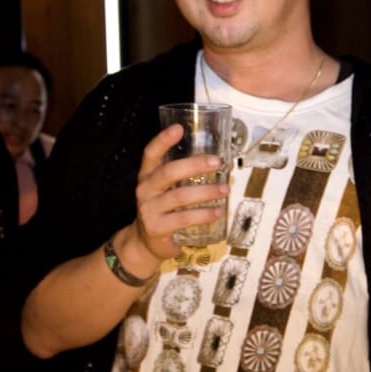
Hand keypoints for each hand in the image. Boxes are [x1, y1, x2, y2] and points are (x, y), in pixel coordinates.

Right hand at [126, 124, 228, 263]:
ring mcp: (149, 209)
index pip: (151, 153)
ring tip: (224, 189)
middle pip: (169, 172)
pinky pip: (184, 219)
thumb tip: (223, 164)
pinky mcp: (157, 228)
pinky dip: (204, 215)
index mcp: (147, 175)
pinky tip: (218, 212)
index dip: (163, 140)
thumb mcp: (169, 190)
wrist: (145, 243)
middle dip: (195, 164)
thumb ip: (188, 177)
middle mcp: (145, 189)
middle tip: (216, 162)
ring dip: (206, 192)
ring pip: (180, 196)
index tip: (179, 128)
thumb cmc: (163, 211)